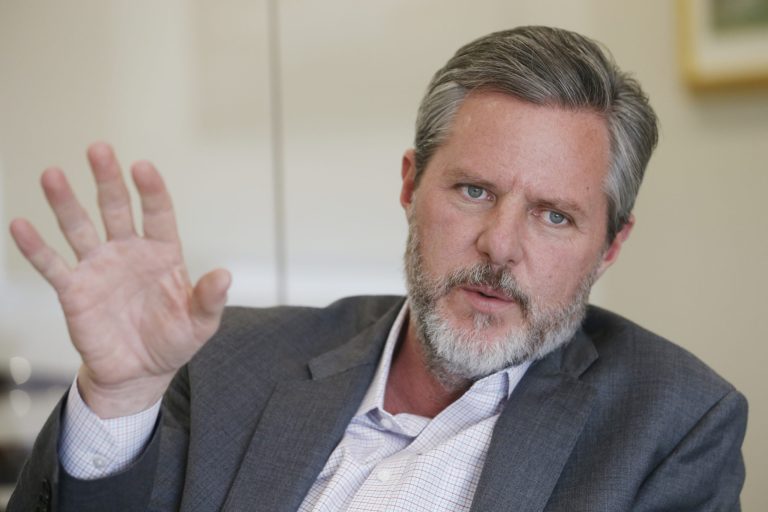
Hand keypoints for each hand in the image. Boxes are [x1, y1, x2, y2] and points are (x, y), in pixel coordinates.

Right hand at [9, 143, 230, 417]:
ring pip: (79, 227)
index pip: (157, 213)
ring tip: (52, 174)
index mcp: (162, 254)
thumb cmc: (173, 342)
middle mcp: (128, 252)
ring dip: (65, 203)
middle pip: (115, 208)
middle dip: (107, 180)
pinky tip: (21, 225)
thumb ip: (210, 299)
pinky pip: (52, 265)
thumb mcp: (201, 323)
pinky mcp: (74, 291)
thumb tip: (223, 275)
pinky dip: (36, 247)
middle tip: (98, 149)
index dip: (151, 190)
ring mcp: (99, 268)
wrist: (140, 374)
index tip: (142, 167)